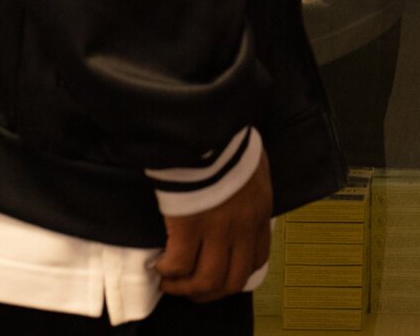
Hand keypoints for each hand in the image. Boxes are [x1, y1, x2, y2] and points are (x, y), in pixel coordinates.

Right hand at [154, 154, 273, 301]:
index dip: (237, 275)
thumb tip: (236, 201)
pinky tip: (160, 265)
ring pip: (207, 280)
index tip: (220, 276)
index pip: (257, 259)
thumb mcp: (251, 167)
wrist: (208, 128)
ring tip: (171, 281)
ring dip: (186, 287)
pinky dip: (168, 271)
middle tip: (192, 289)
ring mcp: (217, 229)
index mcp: (259, 211)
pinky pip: (179, 265)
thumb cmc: (226, 142)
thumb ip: (248, 190)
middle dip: (210, 292)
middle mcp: (242, 227)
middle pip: (233, 279)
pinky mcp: (189, 226)